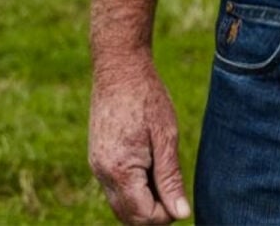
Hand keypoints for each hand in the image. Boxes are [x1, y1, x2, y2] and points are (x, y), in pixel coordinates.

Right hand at [89, 59, 190, 224]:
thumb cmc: (147, 98)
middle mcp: (103, 173)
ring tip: (165, 176)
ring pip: (120, 204)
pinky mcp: (97, 158)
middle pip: (128, 216)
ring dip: (143, 202)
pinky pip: (114, 188)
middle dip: (154, 214)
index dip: (166, 216)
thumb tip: (180, 213)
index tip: (182, 202)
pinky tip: (151, 167)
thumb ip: (170, 179)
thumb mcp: (166, 137)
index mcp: (120, 170)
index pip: (143, 215)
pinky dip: (133, 189)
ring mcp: (97, 166)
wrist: (119, 69)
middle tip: (176, 193)